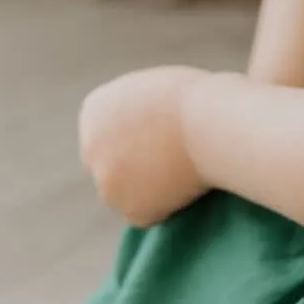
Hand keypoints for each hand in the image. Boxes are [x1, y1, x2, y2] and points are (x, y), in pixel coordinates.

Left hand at [78, 65, 210, 227]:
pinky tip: (186, 185)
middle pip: (111, 164)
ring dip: (149, 187)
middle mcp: (90, 149)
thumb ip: (132, 113)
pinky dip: (166, 205)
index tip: (163, 130)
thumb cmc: (195, 98)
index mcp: (94, 110)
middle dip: (134, 165)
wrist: (213, 123)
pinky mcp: (131, 211)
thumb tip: (135, 139)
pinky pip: (148, 213)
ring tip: (184, 167)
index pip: (107, 133)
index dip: (136, 135)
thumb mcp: (151, 90)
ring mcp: (107, 184)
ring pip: (126, 192)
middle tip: (173, 156)